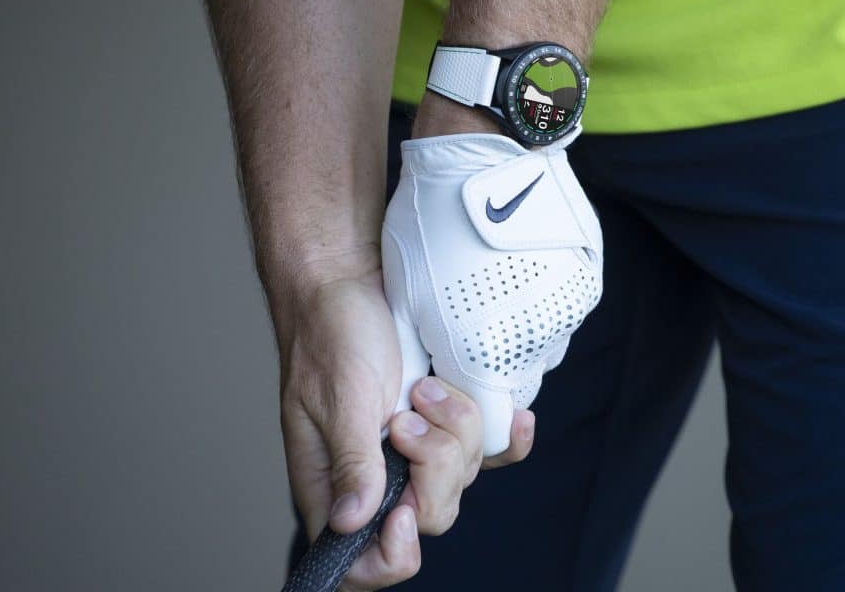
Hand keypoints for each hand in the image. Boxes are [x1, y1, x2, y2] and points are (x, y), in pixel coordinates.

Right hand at [275, 254, 534, 589]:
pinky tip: (516, 419)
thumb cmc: (327, 334)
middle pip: (428, 518)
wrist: (349, 280)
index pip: (361, 563)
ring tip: (425, 388)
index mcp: (333, 487)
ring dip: (456, 431)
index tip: (405, 509)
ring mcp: (415, 452)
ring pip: (462, 478)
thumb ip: (351, 462)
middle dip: (433, 468)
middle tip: (407, 417)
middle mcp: (376, 479)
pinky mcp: (445, 424)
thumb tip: (352, 523)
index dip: (390, 555)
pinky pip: (489, 451)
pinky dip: (506, 437)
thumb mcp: (338, 398)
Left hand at [382, 123, 603, 456]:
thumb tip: (437, 387)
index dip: (470, 411)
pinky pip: (560, 315)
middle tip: (464, 328)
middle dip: (492, 372)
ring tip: (488, 290)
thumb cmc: (427, 226)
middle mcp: (534, 343)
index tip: (453, 384)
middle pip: (519, 387)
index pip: (492, 426)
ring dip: (519, 337)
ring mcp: (566, 313)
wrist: (478, 156)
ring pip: (542, 350)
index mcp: (483, 355)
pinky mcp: (585, 285)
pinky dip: (540, 305)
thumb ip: (429, 356)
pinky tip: (515, 273)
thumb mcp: (406, 299)